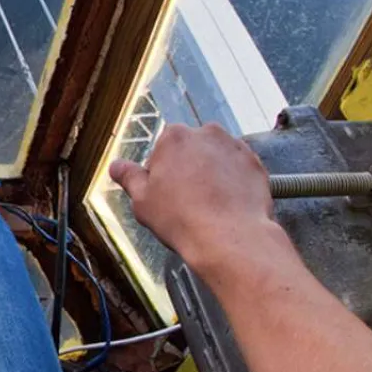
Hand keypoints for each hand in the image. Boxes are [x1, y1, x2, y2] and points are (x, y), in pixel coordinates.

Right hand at [109, 123, 284, 285]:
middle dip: (189, 168)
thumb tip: (116, 166)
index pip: (163, 149)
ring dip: (212, 174)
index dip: (162, 172)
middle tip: (187, 199)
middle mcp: (207, 134)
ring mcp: (235, 147)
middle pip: (192, 150)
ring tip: (209, 205)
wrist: (229, 237)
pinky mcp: (255, 164)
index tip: (165, 193)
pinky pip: (238, 170)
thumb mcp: (142, 200)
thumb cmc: (181, 218)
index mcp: (175, 137)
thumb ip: (129, 177)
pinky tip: (227, 205)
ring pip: (216, 158)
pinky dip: (233, 182)